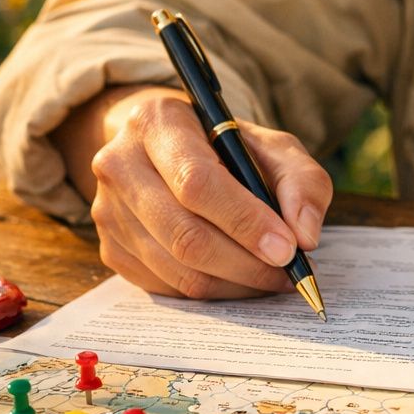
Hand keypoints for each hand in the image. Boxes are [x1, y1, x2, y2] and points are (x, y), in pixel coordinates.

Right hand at [87, 92, 332, 298]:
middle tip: (287, 273)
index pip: (197, 182)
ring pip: (177, 269)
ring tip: (271, 277)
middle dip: (245, 263)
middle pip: (184, 234)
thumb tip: (305, 236)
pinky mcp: (111, 248)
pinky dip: (212, 291)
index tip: (287, 248)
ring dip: (234, 284)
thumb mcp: (270, 145)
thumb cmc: (223, 146)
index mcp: (157, 122)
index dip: (245, 221)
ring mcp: (108, 210)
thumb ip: (300, 181)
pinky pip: (167, 287)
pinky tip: (240, 279)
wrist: (166, 149)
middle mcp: (120, 164)